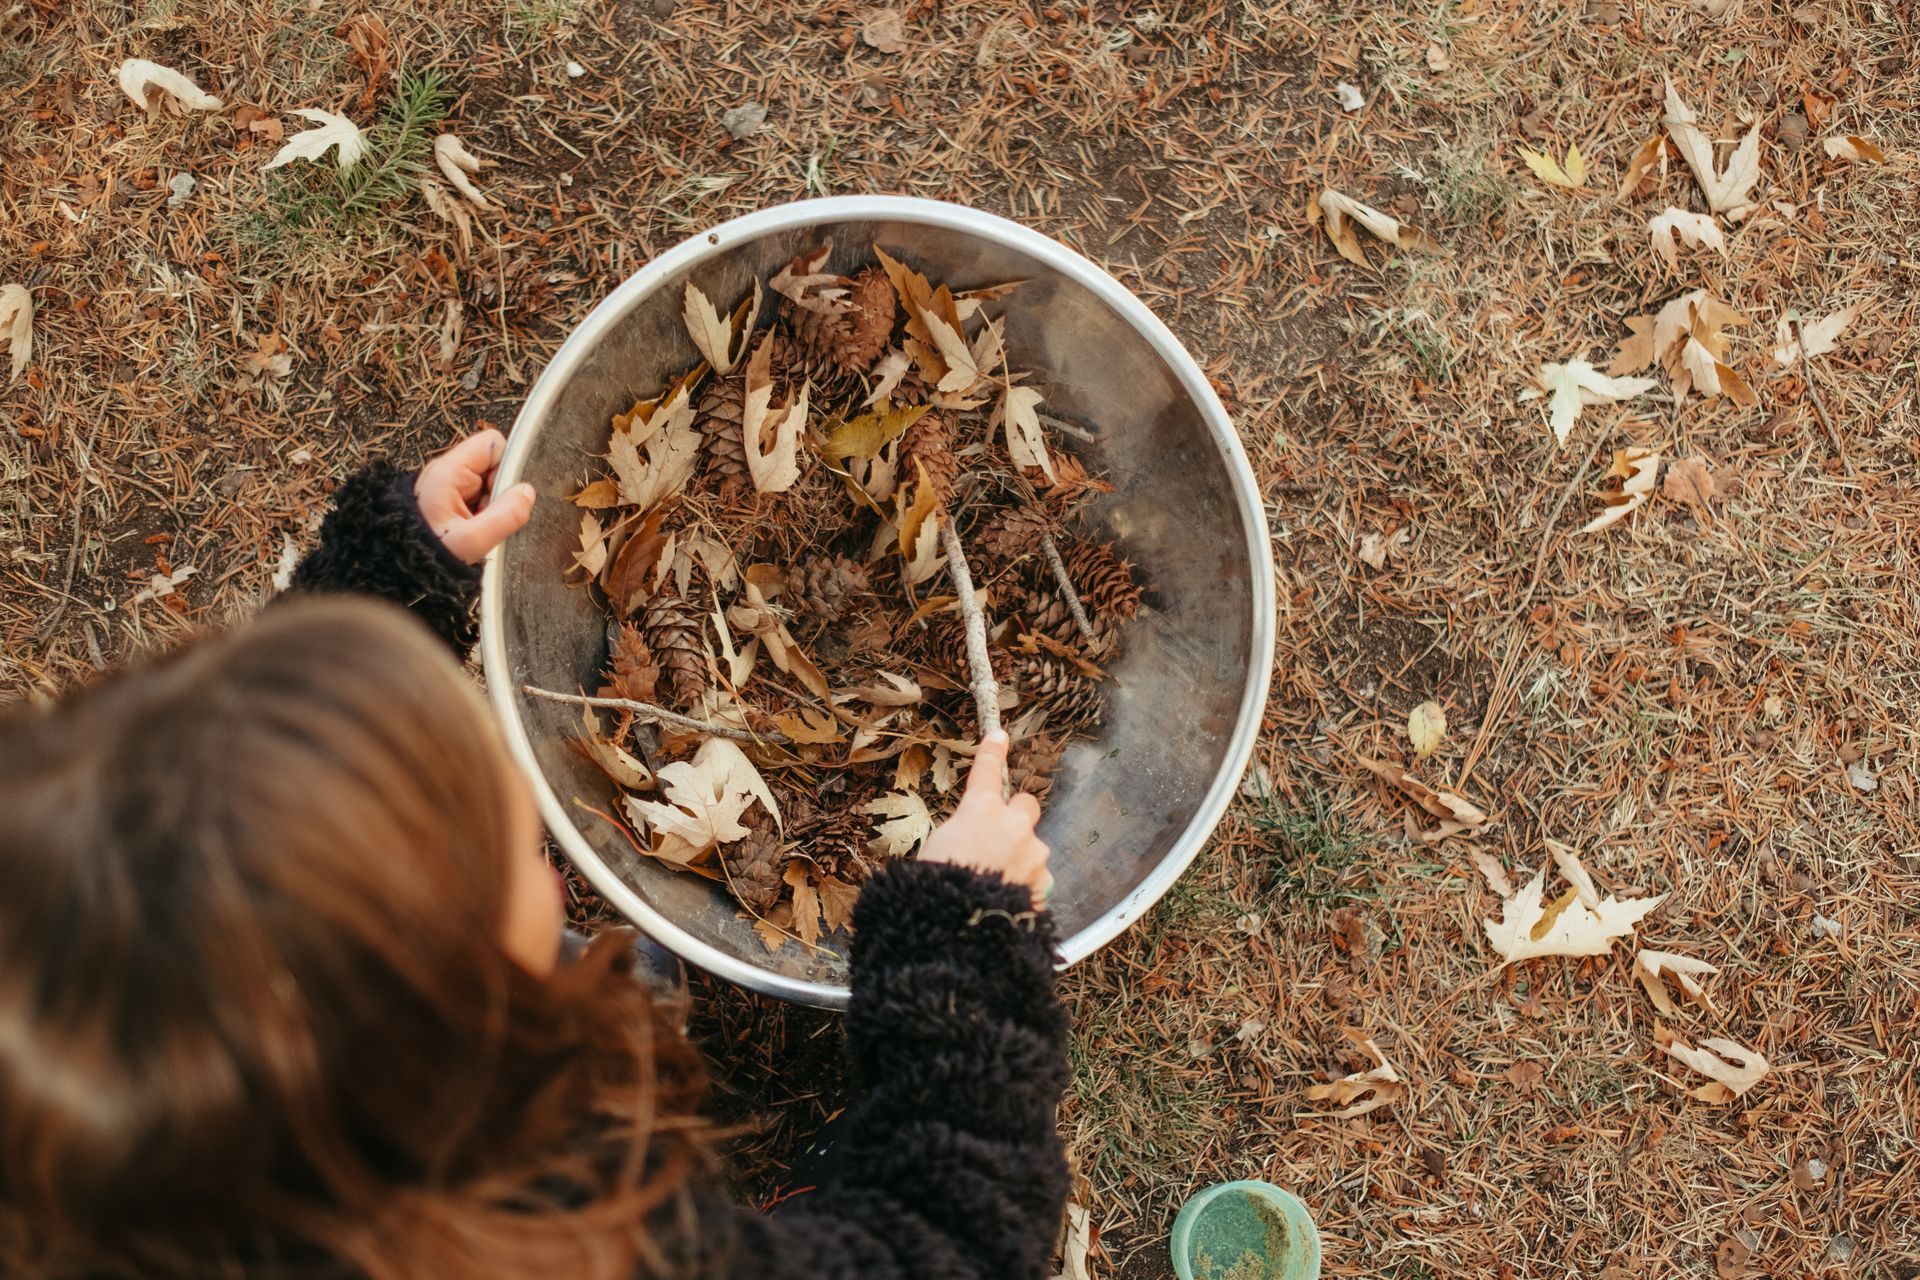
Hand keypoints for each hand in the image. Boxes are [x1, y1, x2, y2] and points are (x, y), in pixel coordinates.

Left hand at [414, 429, 535, 563]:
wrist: (401, 571)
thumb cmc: (428, 556)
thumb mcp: (472, 540)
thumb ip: (505, 516)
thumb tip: (527, 492)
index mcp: (449, 471)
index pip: (492, 443)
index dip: (507, 466)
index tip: (502, 496)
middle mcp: (446, 472)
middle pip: (492, 463)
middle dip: (499, 490)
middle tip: (486, 518)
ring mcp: (447, 485)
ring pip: (487, 482)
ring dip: (491, 505)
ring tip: (475, 526)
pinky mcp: (447, 499)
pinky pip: (478, 496)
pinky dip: (482, 512)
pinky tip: (471, 529)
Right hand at [920, 730, 1053, 907]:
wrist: (958, 925)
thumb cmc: (936, 884)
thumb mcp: (938, 847)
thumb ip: (963, 833)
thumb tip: (974, 838)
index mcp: (980, 810)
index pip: (987, 771)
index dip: (992, 752)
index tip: (999, 736)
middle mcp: (1013, 825)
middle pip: (1026, 805)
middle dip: (1016, 816)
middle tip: (999, 836)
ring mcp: (1033, 853)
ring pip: (1032, 846)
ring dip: (1019, 858)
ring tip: (994, 883)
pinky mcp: (1043, 882)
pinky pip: (1036, 877)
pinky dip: (1024, 885)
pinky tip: (1004, 901)